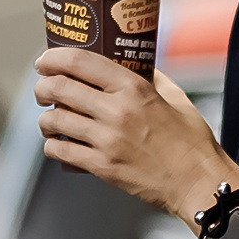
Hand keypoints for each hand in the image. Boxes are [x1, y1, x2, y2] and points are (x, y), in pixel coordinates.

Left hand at [35, 47, 238, 221]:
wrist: (196, 181)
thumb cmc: (190, 141)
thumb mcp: (175, 97)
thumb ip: (151, 78)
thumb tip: (134, 64)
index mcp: (134, 88)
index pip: (80, 62)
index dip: (54, 57)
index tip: (45, 60)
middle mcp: (116, 111)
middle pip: (59, 88)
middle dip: (42, 86)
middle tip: (42, 89)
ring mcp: (106, 141)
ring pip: (54, 121)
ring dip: (45, 118)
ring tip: (50, 119)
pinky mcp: (102, 167)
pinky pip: (61, 151)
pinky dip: (53, 146)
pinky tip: (59, 144)